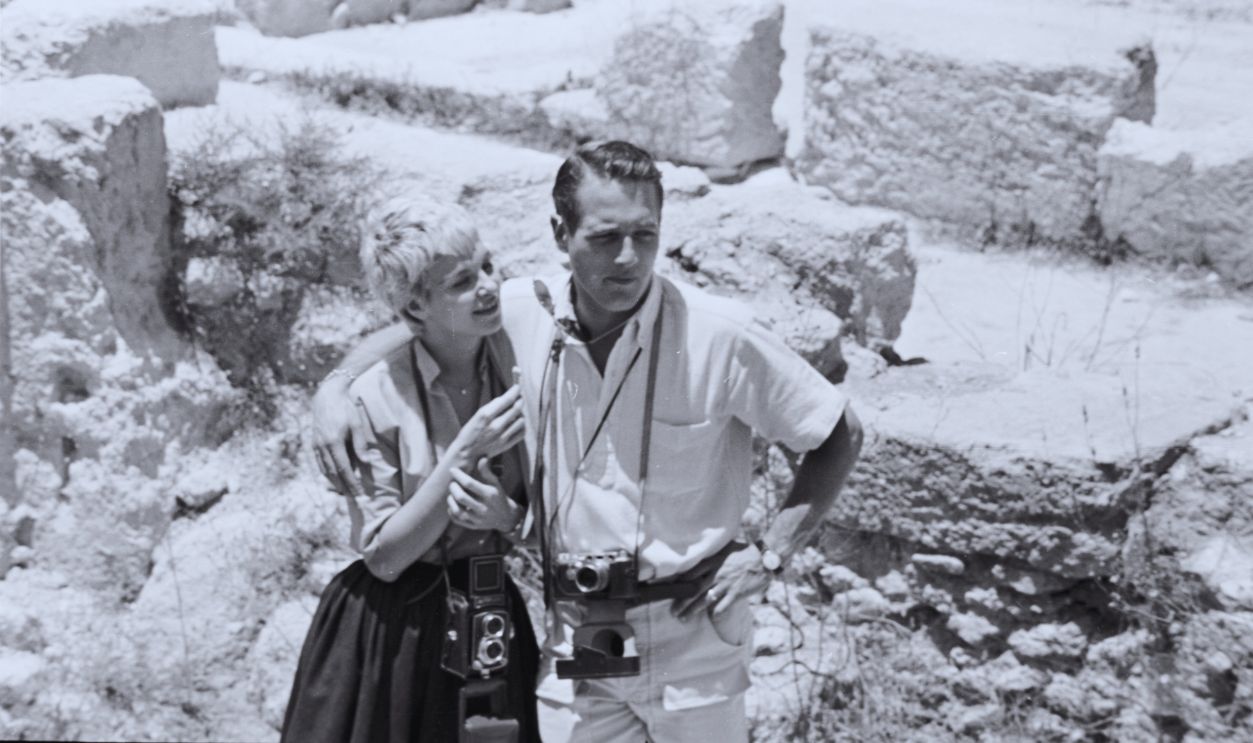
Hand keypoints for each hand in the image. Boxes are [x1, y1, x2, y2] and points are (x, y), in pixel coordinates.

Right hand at [312, 375, 366, 498]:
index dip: (351, 482)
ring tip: (343, 490)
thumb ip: (360, 444)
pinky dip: (325, 472)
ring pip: (324, 469)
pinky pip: (319, 462)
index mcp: (334, 441)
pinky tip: (332, 477)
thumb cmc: (345, 408)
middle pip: (332, 472)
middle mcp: (322, 445)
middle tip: (352, 496)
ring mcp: (316, 444)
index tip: (358, 492)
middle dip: (342, 485)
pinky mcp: (314, 443)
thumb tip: (365, 462)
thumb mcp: (356, 423)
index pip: (343, 468)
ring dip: (333, 481)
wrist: (327, 396)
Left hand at [447, 459, 522, 531]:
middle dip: (453, 487)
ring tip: (451, 495)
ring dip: (451, 501)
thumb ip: (487, 471)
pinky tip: (452, 505)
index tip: (453, 470)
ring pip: (458, 510)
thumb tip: (482, 458)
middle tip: (452, 483)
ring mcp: (478, 518)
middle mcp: (483, 507)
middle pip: (461, 497)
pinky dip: (451, 512)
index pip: (469, 483)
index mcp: (489, 494)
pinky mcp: (473, 526)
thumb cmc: (498, 496)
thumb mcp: (496, 483)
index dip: (458, 475)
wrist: (506, 517)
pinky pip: (458, 520)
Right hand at [452, 385, 524, 462]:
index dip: (515, 391)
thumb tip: (507, 397)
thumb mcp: (478, 415)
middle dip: (519, 401)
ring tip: (515, 414)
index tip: (517, 387)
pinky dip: (521, 427)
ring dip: (520, 415)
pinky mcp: (507, 445)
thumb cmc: (471, 432)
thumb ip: (493, 406)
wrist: (467, 453)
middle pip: (517, 408)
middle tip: (518, 399)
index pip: (507, 399)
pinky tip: (516, 424)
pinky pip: (522, 432)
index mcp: (486, 415)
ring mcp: (502, 436)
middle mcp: (496, 425)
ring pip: (522, 420)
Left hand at [672, 541, 771, 619]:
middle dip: (682, 602)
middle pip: (694, 589)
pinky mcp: (736, 593)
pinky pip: (722, 606)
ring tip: (683, 618)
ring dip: (693, 610)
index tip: (672, 591)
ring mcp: (726, 584)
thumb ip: (715, 553)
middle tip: (673, 611)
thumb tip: (704, 554)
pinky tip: (710, 618)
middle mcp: (716, 574)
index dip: (680, 583)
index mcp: (713, 561)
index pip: (692, 573)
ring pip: (705, 600)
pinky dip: (715, 613)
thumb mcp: (727, 547)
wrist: (764, 558)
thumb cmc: (746, 552)